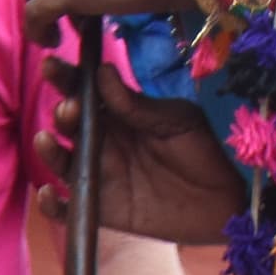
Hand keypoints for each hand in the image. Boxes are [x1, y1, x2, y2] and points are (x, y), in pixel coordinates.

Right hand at [39, 60, 246, 245]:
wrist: (228, 202)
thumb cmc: (204, 151)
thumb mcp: (177, 120)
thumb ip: (138, 105)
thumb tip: (103, 72)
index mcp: (118, 114)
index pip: (84, 91)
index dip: (65, 77)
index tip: (51, 63)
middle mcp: (102, 142)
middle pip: (68, 124)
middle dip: (62, 113)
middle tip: (69, 108)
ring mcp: (98, 176)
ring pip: (60, 162)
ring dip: (48, 151)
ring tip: (47, 139)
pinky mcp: (100, 211)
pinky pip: (67, 209)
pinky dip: (50, 205)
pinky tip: (49, 195)